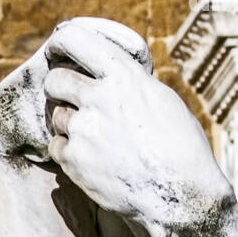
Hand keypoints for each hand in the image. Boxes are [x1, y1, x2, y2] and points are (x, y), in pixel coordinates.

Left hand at [42, 21, 232, 232]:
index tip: (57, 49)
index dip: (61, 43)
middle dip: (60, 88)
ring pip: (57, 116)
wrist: (181, 195)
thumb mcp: (162, 100)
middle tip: (70, 98)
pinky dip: (70, 151)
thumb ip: (130, 84)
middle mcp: (99, 98)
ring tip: (99, 139)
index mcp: (125, 77)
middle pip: (56, 80)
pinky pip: (57, 145)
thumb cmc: (182, 147)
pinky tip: (94, 158)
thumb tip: (110, 75)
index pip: (77, 41)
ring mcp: (83, 129)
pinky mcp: (74, 160)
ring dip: (70, 124)